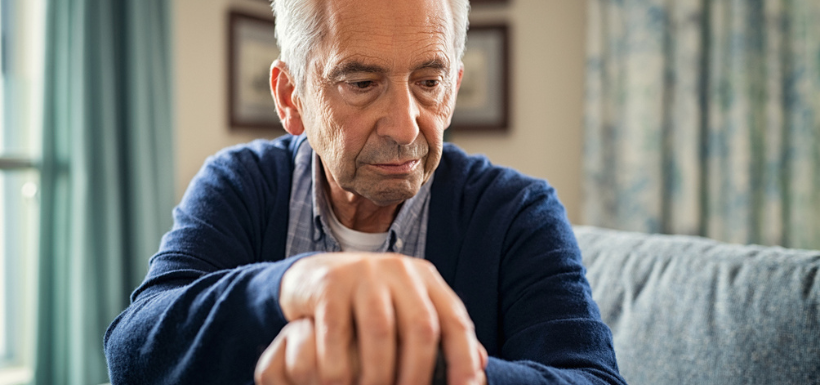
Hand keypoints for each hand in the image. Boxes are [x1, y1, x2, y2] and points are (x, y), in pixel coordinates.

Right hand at [277, 252, 486, 384]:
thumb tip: (481, 364)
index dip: (464, 360)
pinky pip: (337, 332)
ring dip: (378, 374)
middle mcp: (399, 270)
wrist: (312, 275)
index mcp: (425, 279)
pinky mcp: (329, 284)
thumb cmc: (368, 304)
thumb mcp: (406, 311)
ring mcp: (363, 273)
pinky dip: (339, 367)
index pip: (455, 320)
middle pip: (421, 327)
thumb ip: (440, 334)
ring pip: (380, 331)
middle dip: (418, 374)